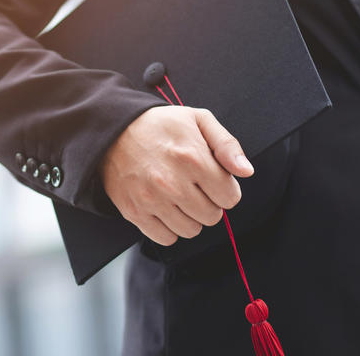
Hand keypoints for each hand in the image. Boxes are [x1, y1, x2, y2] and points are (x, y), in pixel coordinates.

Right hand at [99, 105, 253, 245]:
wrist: (113, 129)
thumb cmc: (159, 124)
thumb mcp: (198, 120)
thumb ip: (227, 144)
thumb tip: (246, 171)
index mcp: (193, 158)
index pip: (230, 197)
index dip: (224, 188)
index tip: (211, 178)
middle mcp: (172, 183)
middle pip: (212, 216)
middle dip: (208, 202)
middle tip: (193, 185)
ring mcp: (152, 200)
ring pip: (191, 230)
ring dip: (190, 217)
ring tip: (178, 196)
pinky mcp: (134, 212)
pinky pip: (166, 238)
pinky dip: (169, 227)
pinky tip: (164, 207)